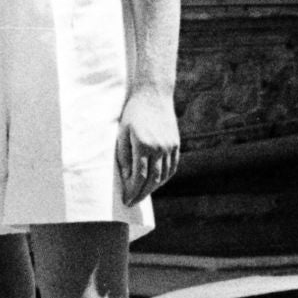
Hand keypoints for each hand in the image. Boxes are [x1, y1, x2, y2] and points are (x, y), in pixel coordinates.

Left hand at [115, 84, 179, 207]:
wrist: (153, 94)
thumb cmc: (133, 113)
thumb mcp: (122, 133)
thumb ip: (123, 156)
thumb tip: (127, 178)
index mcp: (143, 144)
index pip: (139, 176)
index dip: (132, 191)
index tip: (126, 200)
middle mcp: (159, 147)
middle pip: (152, 180)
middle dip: (141, 194)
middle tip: (133, 203)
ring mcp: (169, 146)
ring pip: (163, 175)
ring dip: (153, 188)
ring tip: (142, 193)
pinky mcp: (175, 144)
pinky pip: (172, 167)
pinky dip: (164, 178)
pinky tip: (156, 182)